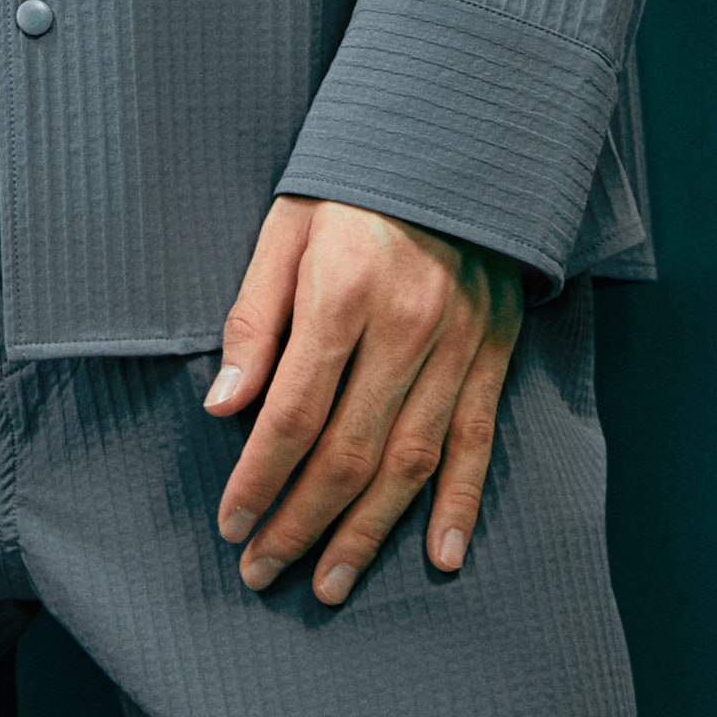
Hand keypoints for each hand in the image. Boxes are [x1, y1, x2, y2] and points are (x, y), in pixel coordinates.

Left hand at [204, 198, 523, 606]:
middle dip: (300, 522)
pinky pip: (478, 440)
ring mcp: (457, 344)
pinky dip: (461, 504)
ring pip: (409, 462)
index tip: (231, 523)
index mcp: (341, 293)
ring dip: (367, 532)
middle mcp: (405, 328)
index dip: (259, 478)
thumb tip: (223, 408)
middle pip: (347, 452)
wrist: (452, 135)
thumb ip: (253, 319)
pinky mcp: (494, 350)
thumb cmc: (353, 184)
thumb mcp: (285, 228)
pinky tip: (441, 558)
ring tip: (330, 582)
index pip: (293, 413)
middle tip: (263, 572)